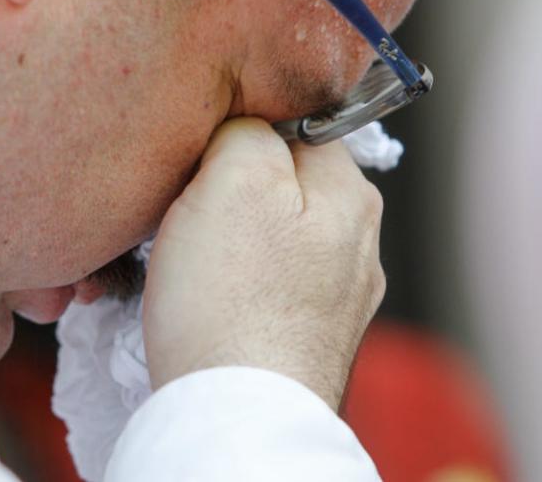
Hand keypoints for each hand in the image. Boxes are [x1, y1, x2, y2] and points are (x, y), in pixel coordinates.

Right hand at [142, 117, 385, 409]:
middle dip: (229, 190)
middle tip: (184, 214)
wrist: (235, 417)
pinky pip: (267, 286)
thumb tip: (247, 125)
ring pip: (271, 236)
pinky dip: (235, 285)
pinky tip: (206, 303)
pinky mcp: (309, 337)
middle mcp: (357, 243)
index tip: (201, 162)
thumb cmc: (231, 300)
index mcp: (349, 194)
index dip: (239, 134)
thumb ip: (248, 130)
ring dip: (227, 240)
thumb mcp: (233, 180)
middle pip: (281, 184)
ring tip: (186, 265)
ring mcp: (338, 297)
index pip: (297, 126)